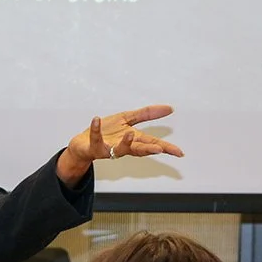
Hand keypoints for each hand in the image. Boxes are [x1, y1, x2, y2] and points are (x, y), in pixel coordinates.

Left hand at [57, 105, 183, 185]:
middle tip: (160, 149)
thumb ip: (147, 114)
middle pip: (138, 149)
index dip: (166, 148)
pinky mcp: (94, 146)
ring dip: (125, 142)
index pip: (153, 144)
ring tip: (131, 133)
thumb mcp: (128, 119)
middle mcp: (122, 146)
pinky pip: (95, 137)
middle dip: (149, 149)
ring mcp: (108, 148)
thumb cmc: (106, 132)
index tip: (179, 153)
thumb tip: (169, 108)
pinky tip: (96, 119)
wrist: (82, 144)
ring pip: (119, 149)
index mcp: (133, 140)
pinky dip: (95, 129)